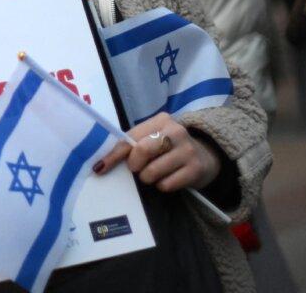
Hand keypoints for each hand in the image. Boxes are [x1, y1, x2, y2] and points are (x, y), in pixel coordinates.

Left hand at [94, 113, 221, 192]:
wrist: (206, 157)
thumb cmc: (170, 148)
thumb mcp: (153, 139)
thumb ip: (132, 145)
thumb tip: (102, 164)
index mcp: (161, 120)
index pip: (131, 138)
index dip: (114, 154)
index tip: (100, 167)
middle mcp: (175, 131)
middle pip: (142, 150)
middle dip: (135, 165)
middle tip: (138, 168)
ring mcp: (187, 150)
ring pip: (152, 171)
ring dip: (148, 178)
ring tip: (155, 173)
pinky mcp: (195, 169)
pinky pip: (166, 184)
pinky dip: (162, 186)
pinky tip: (169, 178)